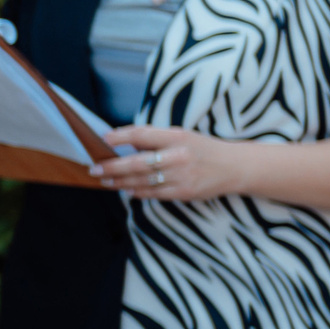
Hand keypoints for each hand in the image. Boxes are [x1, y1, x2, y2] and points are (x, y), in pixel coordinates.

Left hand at [92, 124, 251, 200]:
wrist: (234, 167)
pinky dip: (136, 192)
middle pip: (138, 162)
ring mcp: (181, 176)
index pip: (143, 135)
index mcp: (177, 137)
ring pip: (142, 181)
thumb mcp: (182, 135)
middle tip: (95, 168)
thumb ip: (155, 139)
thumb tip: (125, 144)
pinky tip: (125, 190)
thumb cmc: (203, 148)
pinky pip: (153, 194)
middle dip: (113, 166)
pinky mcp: (183, 193)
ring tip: (104, 179)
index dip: (122, 136)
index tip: (104, 138)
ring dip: (119, 182)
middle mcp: (178, 156)